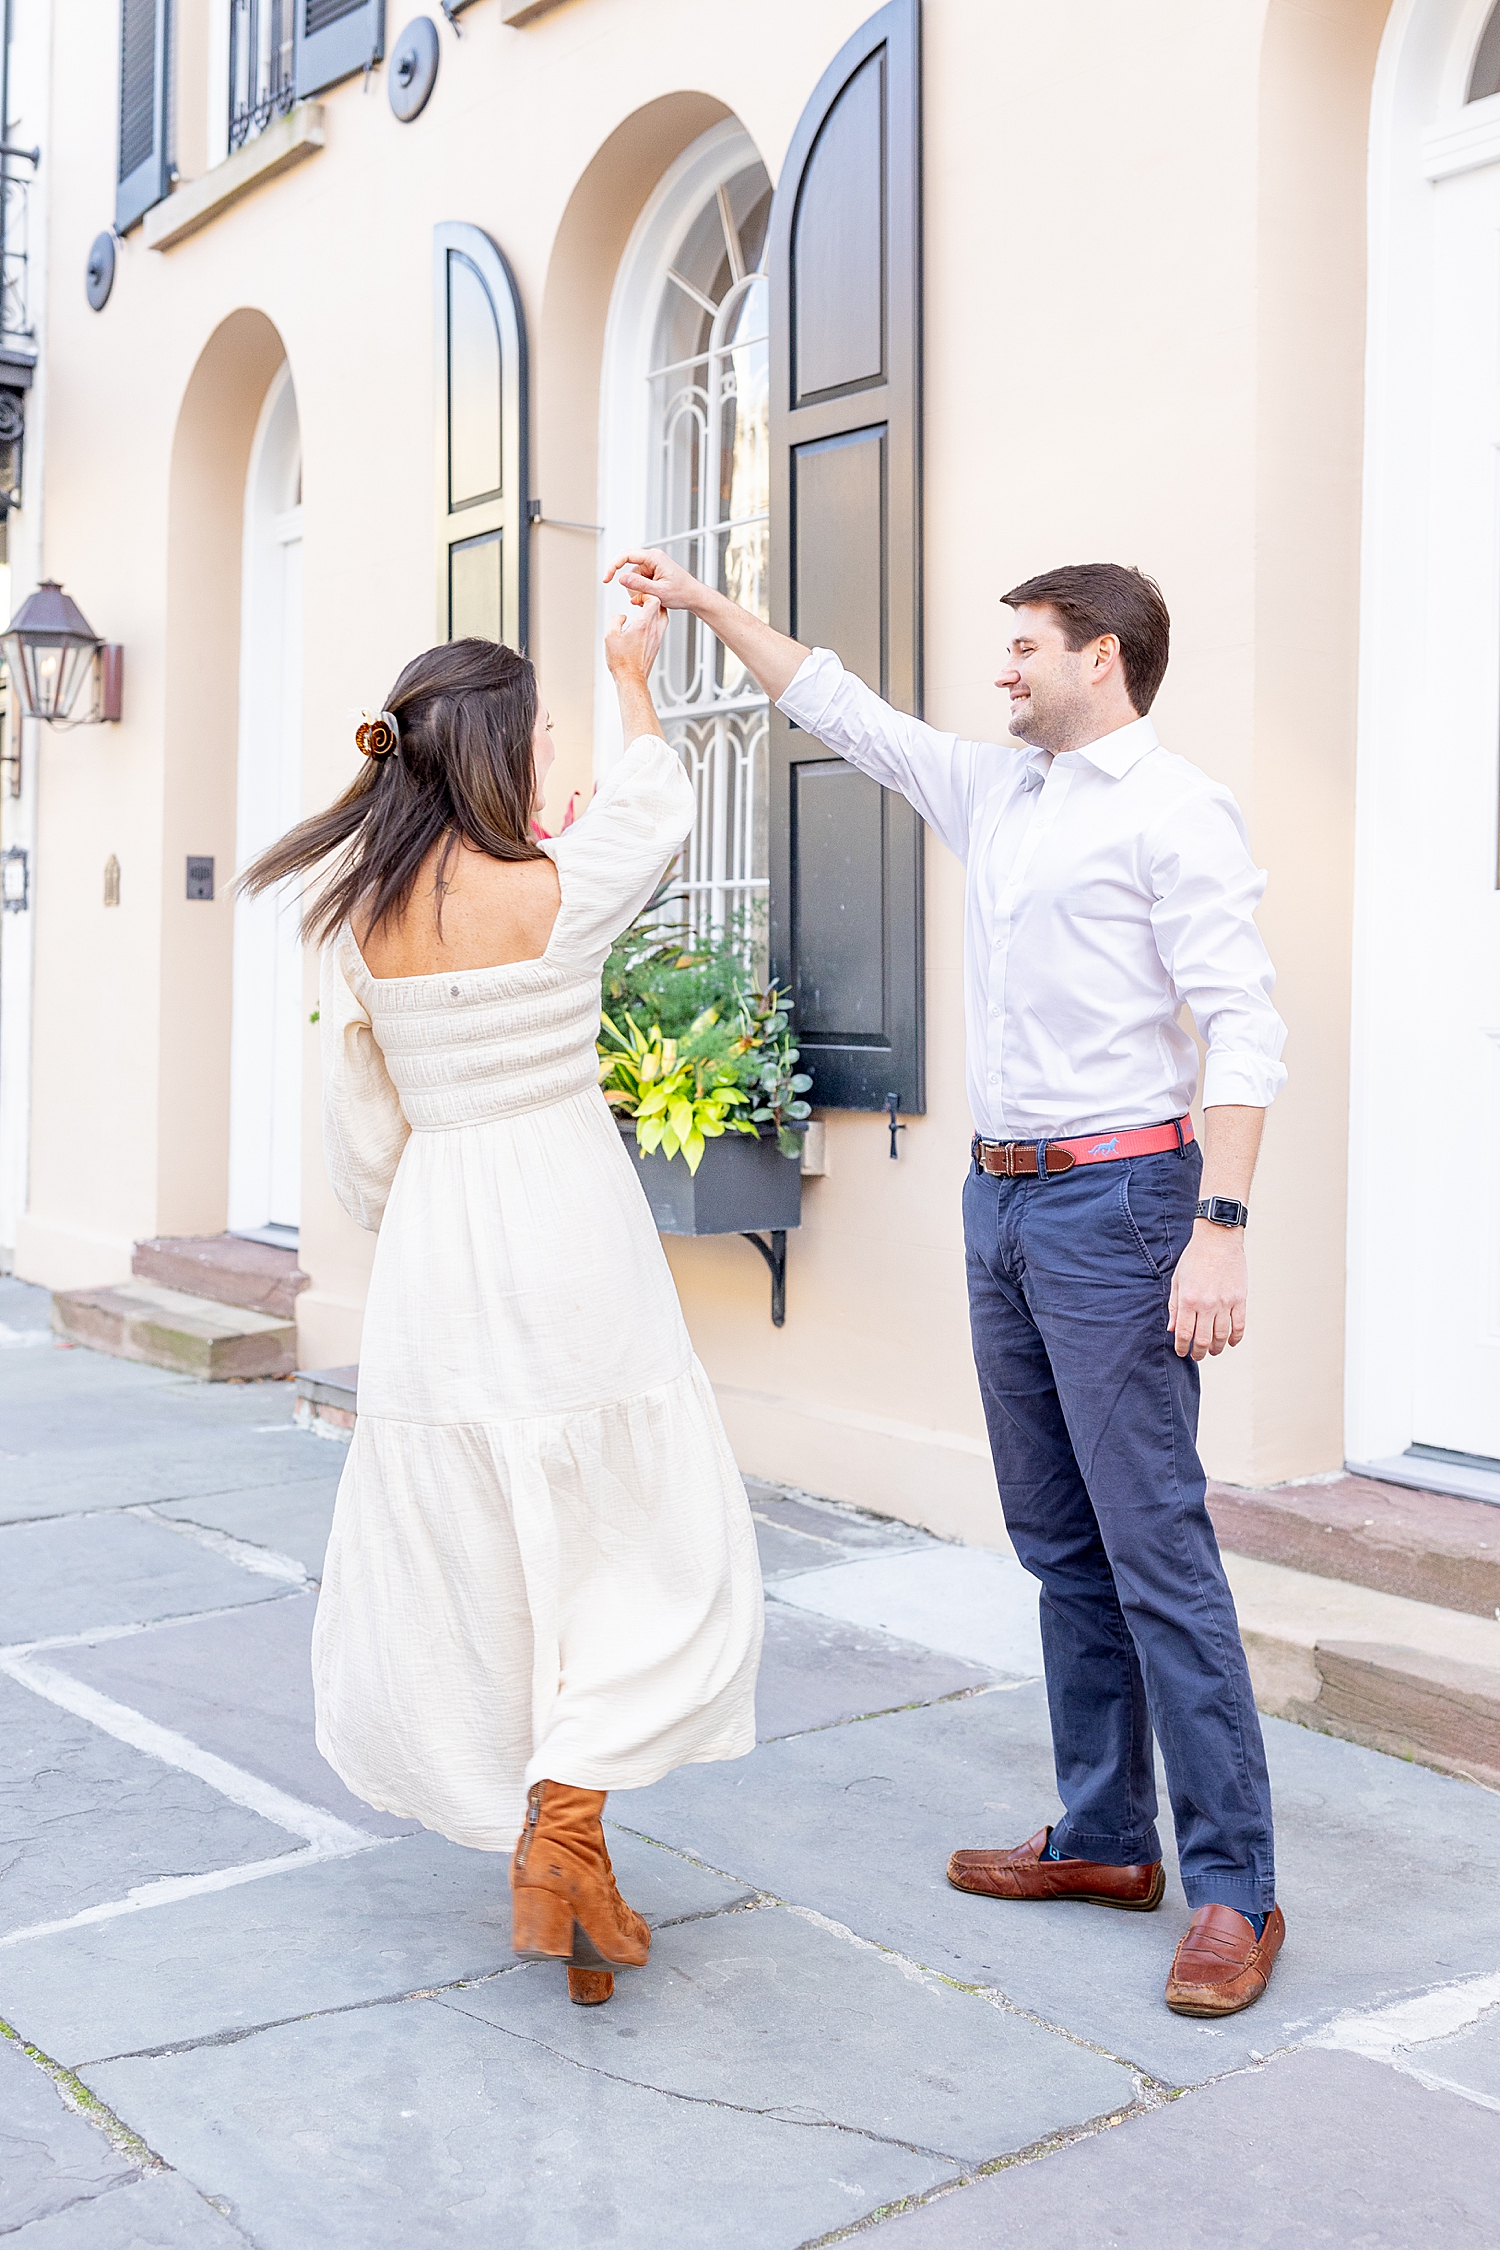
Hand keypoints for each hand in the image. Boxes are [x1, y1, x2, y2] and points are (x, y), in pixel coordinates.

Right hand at [604, 548, 705, 611]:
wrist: (694, 596)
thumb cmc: (682, 593)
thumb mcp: (659, 592)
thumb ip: (639, 585)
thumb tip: (620, 578)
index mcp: (654, 557)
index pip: (626, 555)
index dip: (613, 566)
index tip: (607, 578)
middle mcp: (652, 558)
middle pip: (628, 568)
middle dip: (630, 585)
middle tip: (638, 598)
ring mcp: (652, 565)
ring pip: (633, 578)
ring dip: (637, 591)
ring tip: (650, 599)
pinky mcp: (652, 573)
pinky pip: (639, 581)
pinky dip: (641, 591)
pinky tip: (650, 597)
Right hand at [604, 593, 666, 680]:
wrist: (632, 679)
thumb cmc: (622, 661)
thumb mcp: (610, 636)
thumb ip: (615, 620)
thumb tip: (621, 616)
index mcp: (643, 624)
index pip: (654, 600)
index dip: (645, 595)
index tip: (635, 599)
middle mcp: (653, 630)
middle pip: (660, 607)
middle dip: (650, 601)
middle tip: (640, 603)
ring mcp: (657, 638)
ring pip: (663, 617)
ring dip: (654, 611)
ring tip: (643, 612)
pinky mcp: (656, 646)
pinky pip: (660, 628)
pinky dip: (654, 622)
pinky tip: (643, 626)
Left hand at [1167, 1221, 1247, 1361]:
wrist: (1218, 1240)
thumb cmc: (1195, 1258)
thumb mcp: (1178, 1281)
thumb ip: (1175, 1306)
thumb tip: (1172, 1328)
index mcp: (1189, 1300)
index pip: (1184, 1334)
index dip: (1182, 1347)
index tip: (1181, 1352)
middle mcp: (1207, 1304)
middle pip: (1203, 1340)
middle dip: (1199, 1353)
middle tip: (1197, 1356)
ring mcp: (1225, 1303)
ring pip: (1222, 1336)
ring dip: (1217, 1348)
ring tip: (1213, 1351)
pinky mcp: (1240, 1299)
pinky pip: (1240, 1325)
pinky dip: (1236, 1338)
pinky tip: (1231, 1343)